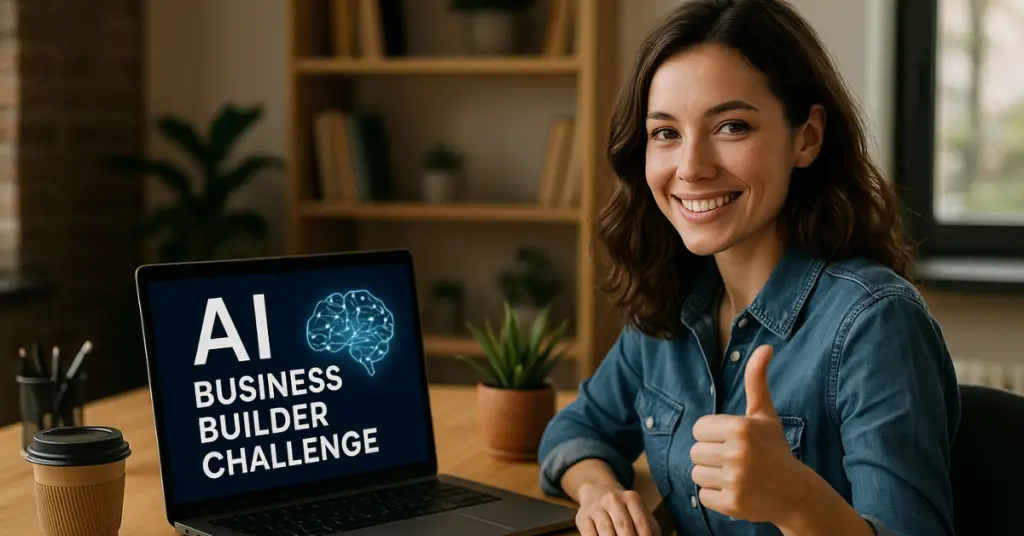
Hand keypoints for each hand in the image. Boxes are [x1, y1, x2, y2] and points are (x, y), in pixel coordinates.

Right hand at [575, 482, 661, 535]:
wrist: (596, 491)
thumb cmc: (623, 509)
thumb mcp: (638, 510)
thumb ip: (649, 528)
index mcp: (631, 498)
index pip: (642, 523)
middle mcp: (612, 500)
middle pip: (624, 527)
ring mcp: (596, 508)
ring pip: (607, 532)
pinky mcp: (583, 518)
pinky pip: (590, 535)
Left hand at [689, 345, 808, 524]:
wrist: (795, 493)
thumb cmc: (774, 449)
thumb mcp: (765, 414)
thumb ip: (757, 380)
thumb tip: (765, 346)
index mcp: (741, 427)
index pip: (698, 429)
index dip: (712, 435)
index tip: (732, 440)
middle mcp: (738, 453)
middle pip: (695, 452)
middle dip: (711, 456)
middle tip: (735, 460)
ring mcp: (735, 480)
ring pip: (696, 473)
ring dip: (711, 476)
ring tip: (735, 475)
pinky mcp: (732, 503)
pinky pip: (703, 495)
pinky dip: (715, 495)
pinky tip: (736, 491)